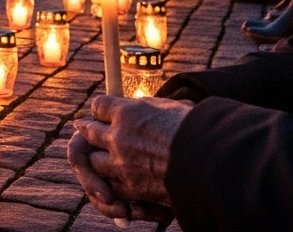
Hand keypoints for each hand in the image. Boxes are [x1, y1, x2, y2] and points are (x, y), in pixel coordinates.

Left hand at [72, 96, 191, 215]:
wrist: (209, 161)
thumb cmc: (198, 130)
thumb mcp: (173, 107)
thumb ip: (154, 108)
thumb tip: (153, 105)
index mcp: (128, 112)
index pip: (99, 106)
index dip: (100, 109)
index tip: (101, 112)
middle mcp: (118, 136)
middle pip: (89, 131)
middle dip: (87, 130)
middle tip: (83, 129)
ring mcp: (121, 164)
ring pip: (93, 160)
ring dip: (96, 158)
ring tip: (97, 156)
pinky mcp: (129, 188)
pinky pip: (109, 185)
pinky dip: (110, 182)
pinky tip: (114, 179)